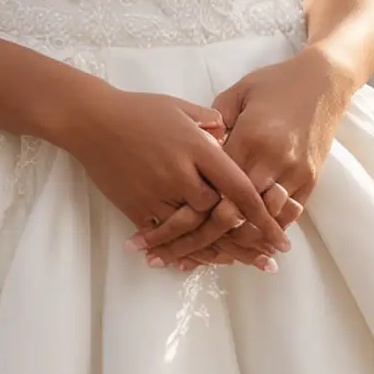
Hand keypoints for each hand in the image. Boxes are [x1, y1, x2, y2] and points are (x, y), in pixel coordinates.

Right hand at [58, 81, 291, 258]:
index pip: (238, 186)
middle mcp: (181, 173)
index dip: (263, 214)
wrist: (92, 120)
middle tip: (268, 260)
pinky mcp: (137, 207)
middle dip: (247, 240)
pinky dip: (179, 250)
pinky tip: (193, 262)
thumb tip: (228, 133)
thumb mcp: (179, 107)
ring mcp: (158, 193)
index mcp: (197, 147)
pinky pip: (163, 236)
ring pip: (194, 229)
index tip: (280, 236)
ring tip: (240, 265)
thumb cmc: (139, 109)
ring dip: (218, 251)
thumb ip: (209, 120)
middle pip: (220, 214)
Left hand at [128, 49, 350, 270]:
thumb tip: (195, 147)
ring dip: (238, 242)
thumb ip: (214, 121)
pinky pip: (288, 215)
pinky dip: (268, 232)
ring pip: (263, 220)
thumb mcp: (238, 93)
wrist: (324, 82)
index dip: (193, 209)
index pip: (217, 185)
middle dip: (207, 237)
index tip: (170, 227)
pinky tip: (250, 248)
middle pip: (236, 211)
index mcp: (249, 138)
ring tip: (209, 258)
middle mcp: (272, 161)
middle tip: (177, 254)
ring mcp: (294, 173)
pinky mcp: (311, 180)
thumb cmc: (274, 83)